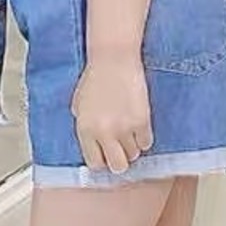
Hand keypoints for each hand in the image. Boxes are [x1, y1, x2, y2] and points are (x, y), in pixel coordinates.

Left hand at [71, 55, 153, 174]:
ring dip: (132, 146)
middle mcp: (104, 133)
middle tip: (120, 148)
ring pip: (134, 154)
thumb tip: (94, 146)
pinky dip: (143, 137)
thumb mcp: (79, 105)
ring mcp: (124, 128)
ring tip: (128, 129)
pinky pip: (146, 143)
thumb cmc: (95, 78)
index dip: (102, 159)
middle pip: (117, 166)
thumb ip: (85, 127)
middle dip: (119, 159)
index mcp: (85, 129)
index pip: (95, 163)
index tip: (106, 154)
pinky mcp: (142, 121)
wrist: (113, 59)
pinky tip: (137, 124)